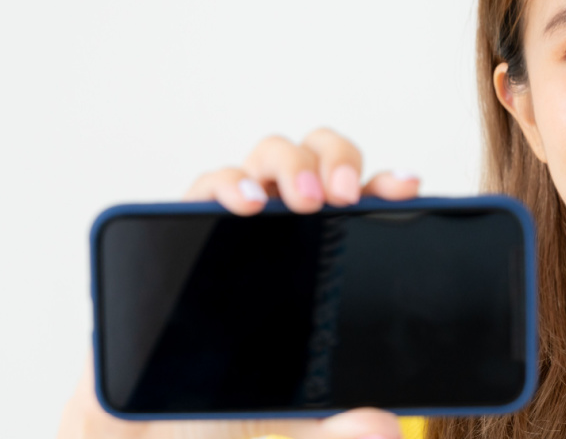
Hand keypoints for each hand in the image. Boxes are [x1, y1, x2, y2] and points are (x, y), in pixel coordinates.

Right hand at [58, 128, 417, 438]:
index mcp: (324, 247)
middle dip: (336, 161)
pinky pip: (210, 182)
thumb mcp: (300, 409)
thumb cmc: (234, 388)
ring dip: (291, 164)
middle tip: (342, 198)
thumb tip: (383, 430)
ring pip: (271, 153)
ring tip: (304, 199)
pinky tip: (248, 205)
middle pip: (319, 155)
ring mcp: (237, 216)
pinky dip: (229, 183)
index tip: (406, 189)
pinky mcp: (188, 223)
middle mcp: (284, 221)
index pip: (363, 200)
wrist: (159, 410)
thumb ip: (341, 420)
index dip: (386, 185)